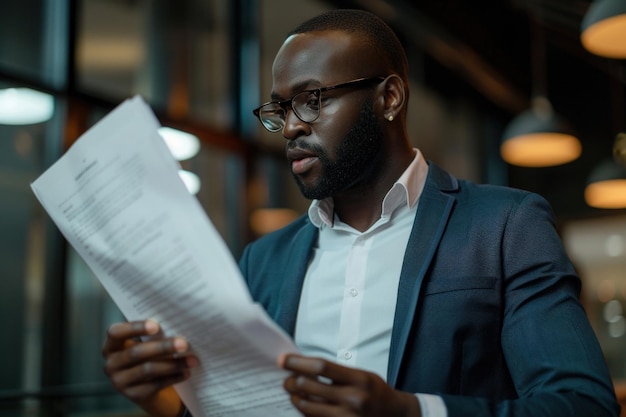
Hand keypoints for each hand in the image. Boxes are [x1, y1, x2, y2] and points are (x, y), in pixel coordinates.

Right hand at [102, 319, 198, 416]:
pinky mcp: (133, 395)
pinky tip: (186, 372)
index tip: (156, 326)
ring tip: (192, 360)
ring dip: (173, 364)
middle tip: (184, 344)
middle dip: (163, 347)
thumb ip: (153, 335)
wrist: (146, 385)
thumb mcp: (144, 344)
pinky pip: (155, 385)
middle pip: (136, 352)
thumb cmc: (148, 355)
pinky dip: (173, 377)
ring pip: (148, 369)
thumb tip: (178, 325)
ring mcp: (120, 382)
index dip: (134, 328)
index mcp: (111, 346)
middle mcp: (111, 364)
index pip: (115, 333)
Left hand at [280, 354, 420, 416]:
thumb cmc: (376, 393)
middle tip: (285, 378)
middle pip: (310, 387)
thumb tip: (305, 367)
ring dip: (295, 398)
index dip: (298, 362)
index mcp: (358, 379)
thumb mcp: (361, 375)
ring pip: (308, 407)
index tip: (283, 359)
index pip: (321, 366)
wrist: (396, 415)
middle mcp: (353, 399)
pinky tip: (303, 405)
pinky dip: (305, 413)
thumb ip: (337, 373)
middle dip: (292, 381)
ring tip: (292, 392)